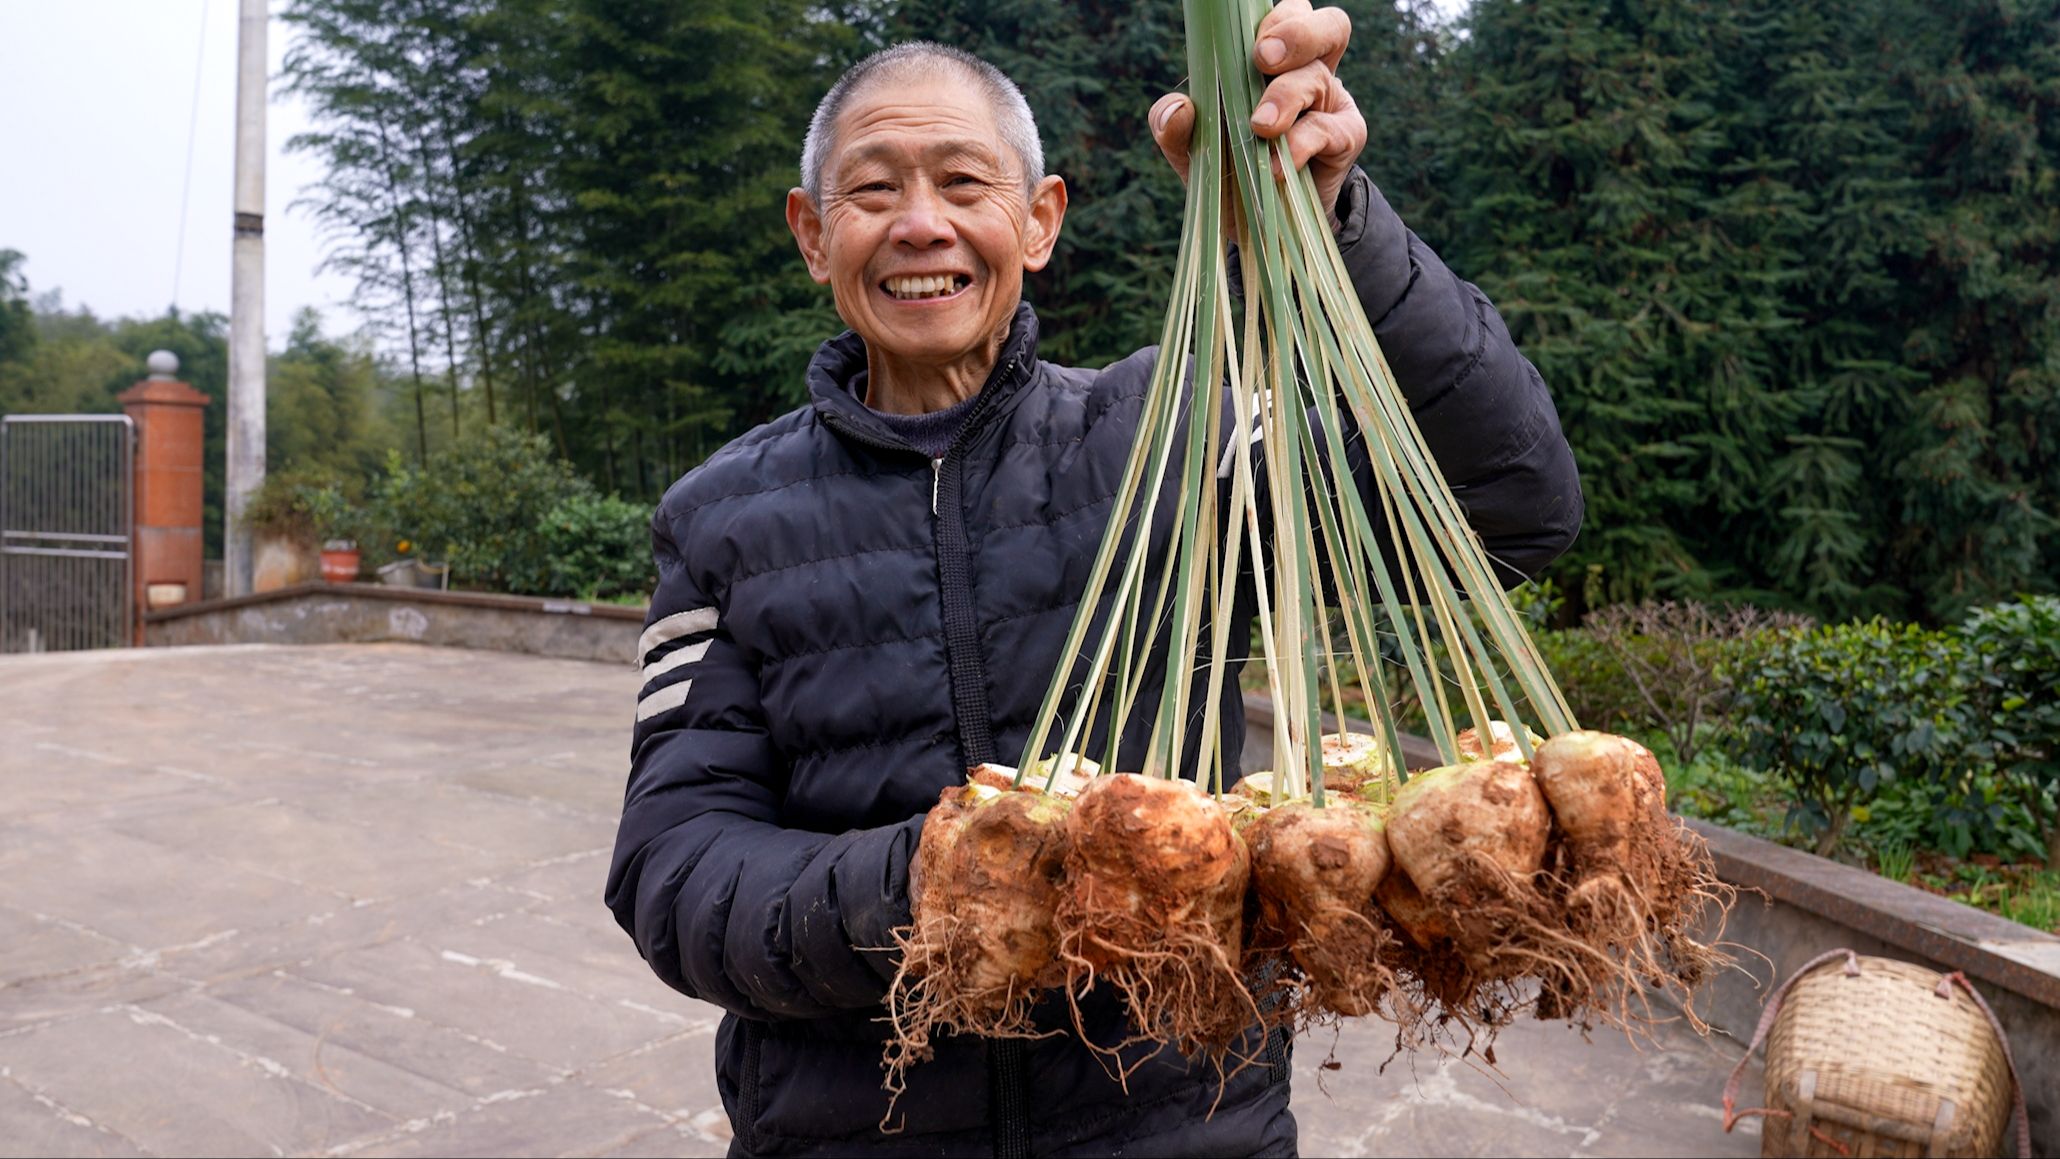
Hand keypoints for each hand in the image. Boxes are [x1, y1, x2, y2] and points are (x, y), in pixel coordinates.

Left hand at [1149, 0, 1367, 225]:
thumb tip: (1179, 108)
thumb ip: (1173, 126)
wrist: (1261, 226)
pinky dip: (1300, 144)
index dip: (1276, 16)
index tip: (1251, 41)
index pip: (1286, 15)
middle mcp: (1308, 71)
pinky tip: (1278, 168)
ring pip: (1318, 75)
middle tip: (1263, 59)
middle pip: (1327, 26)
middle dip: (1297, 33)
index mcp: (1274, 61)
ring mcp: (1331, 103)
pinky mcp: (1346, 138)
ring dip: (1285, 96)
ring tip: (1260, 127)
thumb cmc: (1228, 170)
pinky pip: (1329, 128)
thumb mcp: (1192, 149)